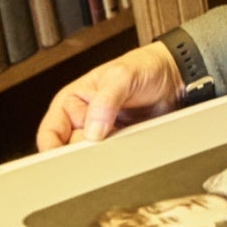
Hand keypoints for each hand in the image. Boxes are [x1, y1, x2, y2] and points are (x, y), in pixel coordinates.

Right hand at [35, 42, 186, 151]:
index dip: (52, 148)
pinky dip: (117, 160)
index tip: (61, 160)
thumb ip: (106, 99)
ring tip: (117, 145)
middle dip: (80, 155)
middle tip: (98, 152)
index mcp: (72, 101)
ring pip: (91, 158)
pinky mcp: (121, 144)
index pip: (50, 132)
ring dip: (101, 159)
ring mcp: (103, 134)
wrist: (175, 77)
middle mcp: (84, 120)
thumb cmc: (145, 66)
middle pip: (69, 150)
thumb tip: (93, 129)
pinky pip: (113, 159)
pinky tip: (126, 152)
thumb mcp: (122, 75)